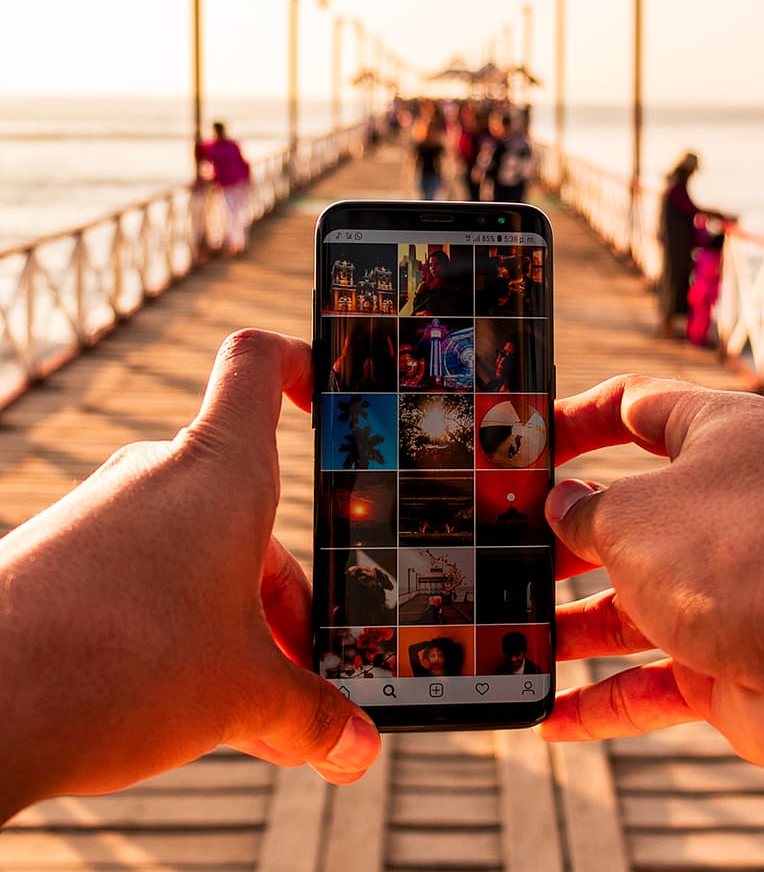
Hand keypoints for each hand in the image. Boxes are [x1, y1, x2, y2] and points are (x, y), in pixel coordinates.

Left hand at [0, 330, 379, 822]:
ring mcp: (105, 513)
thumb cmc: (122, 668)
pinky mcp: (62, 555)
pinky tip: (184, 706)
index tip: (321, 401)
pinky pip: (141, 575)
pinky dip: (175, 627)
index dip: (296, 364)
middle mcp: (162, 476)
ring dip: (231, 621)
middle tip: (303, 667)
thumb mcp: (242, 694)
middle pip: (246, 507)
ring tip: (250, 709)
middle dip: (281, 591)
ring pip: (195, 553)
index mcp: (224, 473)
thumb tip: (355, 746)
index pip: (256, 363)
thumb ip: (309, 713)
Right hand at [539, 376, 763, 779]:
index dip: (575, 418)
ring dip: (573, 623)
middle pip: (630, 512)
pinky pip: (655, 678)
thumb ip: (583, 512)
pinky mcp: (733, 658)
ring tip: (511, 633)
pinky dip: (605, 698)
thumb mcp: (631, 517)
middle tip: (506, 548)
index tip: (524, 443)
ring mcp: (733, 585)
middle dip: (564, 536)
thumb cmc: (736, 553)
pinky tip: (550, 716)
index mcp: (720, 436)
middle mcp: (730, 505)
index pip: (637, 404)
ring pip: (635, 600)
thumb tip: (563, 509)